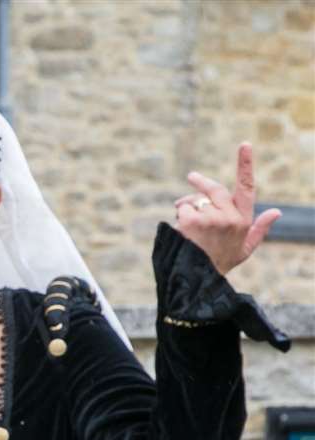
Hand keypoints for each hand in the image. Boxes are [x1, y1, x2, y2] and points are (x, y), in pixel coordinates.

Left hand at [173, 142, 280, 276]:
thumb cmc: (222, 263)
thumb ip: (260, 229)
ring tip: (185, 222)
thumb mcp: (245, 248)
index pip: (247, 186)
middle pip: (215, 189)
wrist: (200, 279)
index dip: (245, 164)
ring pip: (195, 201)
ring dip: (187, 206)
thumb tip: (277, 211)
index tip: (245, 144)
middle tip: (192, 177)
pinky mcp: (194, 221)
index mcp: (244, 219)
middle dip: (201, 183)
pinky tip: (181, 230)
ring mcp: (213, 218)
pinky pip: (183, 208)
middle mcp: (231, 216)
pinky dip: (178, 215)